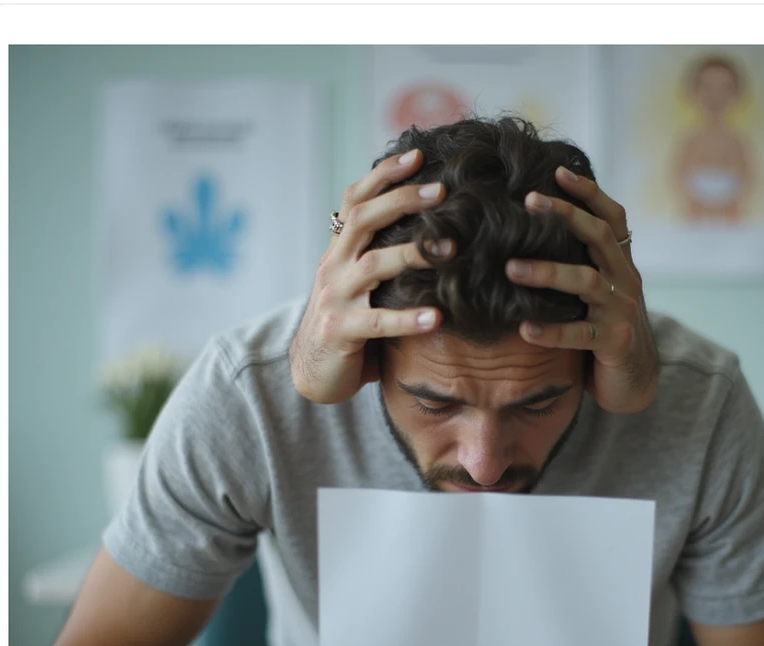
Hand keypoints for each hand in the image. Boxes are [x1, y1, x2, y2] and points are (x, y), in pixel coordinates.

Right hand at [289, 148, 452, 403]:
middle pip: (365, 220)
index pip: (357, 200)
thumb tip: (431, 221)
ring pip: (373, 266)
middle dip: (403, 201)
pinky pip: (378, 323)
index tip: (418, 155)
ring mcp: (336, 298)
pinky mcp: (341, 332)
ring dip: (413, 255)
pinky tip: (436, 317)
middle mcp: (334, 266)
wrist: (313, 370)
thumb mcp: (360, 281)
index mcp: (340, 250)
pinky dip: (408, 318)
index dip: (384, 175)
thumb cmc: (349, 322)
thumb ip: (381, 254)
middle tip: (442, 191)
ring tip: (450, 251)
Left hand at [505, 165, 657, 413]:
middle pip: (599, 237)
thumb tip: (531, 229)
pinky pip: (580, 335)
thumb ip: (578, 264)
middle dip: (565, 215)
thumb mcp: (595, 292)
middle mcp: (626, 281)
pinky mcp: (614, 344)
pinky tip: (525, 328)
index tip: (557, 171)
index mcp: (621, 264)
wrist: (634, 380)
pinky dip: (552, 331)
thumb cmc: (603, 330)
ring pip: (588, 283)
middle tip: (527, 201)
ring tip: (511, 269)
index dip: (588, 192)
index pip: (611, 217)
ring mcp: (621, 312)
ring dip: (548, 272)